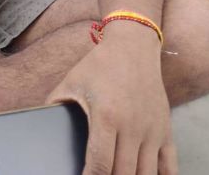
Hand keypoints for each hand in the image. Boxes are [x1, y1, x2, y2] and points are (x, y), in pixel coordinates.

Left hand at [46, 27, 177, 174]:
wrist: (133, 46)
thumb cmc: (100, 65)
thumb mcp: (71, 82)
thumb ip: (54, 106)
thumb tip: (38, 128)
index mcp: (107, 116)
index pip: (100, 165)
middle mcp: (132, 126)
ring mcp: (152, 130)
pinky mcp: (166, 130)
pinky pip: (170, 168)